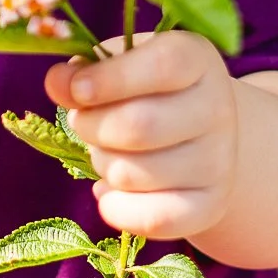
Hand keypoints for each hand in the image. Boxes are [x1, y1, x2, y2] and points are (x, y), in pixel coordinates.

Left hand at [43, 31, 238, 241]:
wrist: (200, 133)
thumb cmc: (149, 89)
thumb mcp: (121, 64)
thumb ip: (86, 70)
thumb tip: (58, 83)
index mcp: (196, 58)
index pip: (162, 65)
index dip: (110, 79)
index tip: (75, 90)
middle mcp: (218, 108)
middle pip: (140, 126)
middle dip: (91, 127)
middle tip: (81, 122)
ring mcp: (219, 161)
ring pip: (134, 173)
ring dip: (102, 164)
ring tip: (107, 151)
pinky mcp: (210, 205)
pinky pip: (155, 219)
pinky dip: (116, 209)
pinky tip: (108, 191)